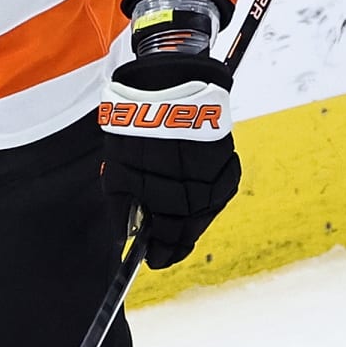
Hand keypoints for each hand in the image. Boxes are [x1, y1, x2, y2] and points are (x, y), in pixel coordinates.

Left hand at [100, 53, 239, 268]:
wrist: (170, 85)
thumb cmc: (135, 127)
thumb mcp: (118, 169)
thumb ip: (121, 206)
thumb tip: (123, 240)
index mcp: (165, 195)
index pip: (167, 238)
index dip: (159, 253)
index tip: (151, 261)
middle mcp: (195, 192)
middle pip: (187, 230)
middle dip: (173, 243)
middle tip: (162, 253)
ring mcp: (215, 180)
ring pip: (204, 215)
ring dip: (189, 225)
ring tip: (174, 233)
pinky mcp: (227, 166)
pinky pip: (217, 195)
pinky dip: (204, 203)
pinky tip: (193, 205)